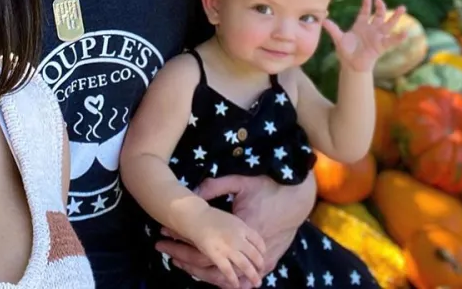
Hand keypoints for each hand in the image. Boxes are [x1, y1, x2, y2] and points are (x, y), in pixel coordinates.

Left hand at [156, 174, 315, 288]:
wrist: (296, 199)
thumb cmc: (267, 188)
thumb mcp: (241, 182)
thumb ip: (216, 186)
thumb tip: (194, 191)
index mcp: (237, 230)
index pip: (203, 247)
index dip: (182, 244)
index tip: (165, 237)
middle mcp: (247, 249)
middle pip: (210, 268)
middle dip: (186, 262)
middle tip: (168, 254)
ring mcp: (259, 260)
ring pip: (226, 278)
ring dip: (203, 273)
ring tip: (182, 264)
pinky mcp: (268, 262)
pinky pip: (242, 277)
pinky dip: (226, 278)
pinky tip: (210, 273)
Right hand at [185, 206, 265, 287]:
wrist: (196, 216)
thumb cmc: (212, 217)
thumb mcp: (232, 220)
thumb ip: (241, 231)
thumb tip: (249, 242)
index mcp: (243, 227)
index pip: (259, 242)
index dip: (263, 252)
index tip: (263, 257)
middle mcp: (238, 238)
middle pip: (255, 255)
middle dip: (260, 266)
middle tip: (261, 272)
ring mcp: (228, 247)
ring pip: (245, 265)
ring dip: (252, 276)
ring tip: (256, 283)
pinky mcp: (217, 255)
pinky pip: (228, 271)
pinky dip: (233, 280)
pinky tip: (236, 285)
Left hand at [323, 0, 406, 72]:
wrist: (351, 65)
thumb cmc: (346, 52)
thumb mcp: (339, 39)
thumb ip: (333, 29)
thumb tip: (323, 20)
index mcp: (360, 26)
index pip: (365, 12)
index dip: (366, 4)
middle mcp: (371, 29)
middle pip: (378, 15)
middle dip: (380, 7)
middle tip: (380, 0)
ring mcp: (377, 37)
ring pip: (388, 24)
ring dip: (395, 16)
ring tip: (402, 8)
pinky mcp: (381, 46)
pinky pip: (392, 41)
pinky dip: (399, 37)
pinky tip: (405, 32)